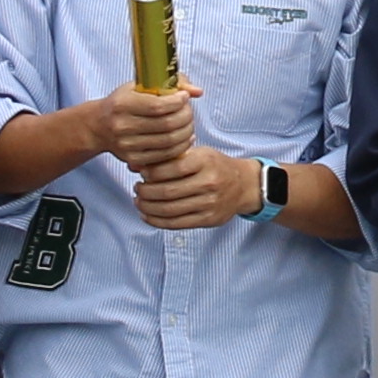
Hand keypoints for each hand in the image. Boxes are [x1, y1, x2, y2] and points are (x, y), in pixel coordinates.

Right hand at [102, 79, 202, 174]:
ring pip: (169, 142)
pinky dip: (180, 147)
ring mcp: (127, 146)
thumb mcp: (139, 86)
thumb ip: (171, 83)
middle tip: (189, 111)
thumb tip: (198, 92)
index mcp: (122, 104)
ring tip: (188, 124)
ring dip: (186, 132)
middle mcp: (122, 126)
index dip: (177, 102)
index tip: (184, 97)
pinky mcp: (133, 160)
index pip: (157, 106)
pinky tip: (184, 138)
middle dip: (186, 117)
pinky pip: (165, 156)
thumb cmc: (123, 102)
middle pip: (167, 125)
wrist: (98, 127)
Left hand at [137, 141, 259, 229]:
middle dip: (145, 192)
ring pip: (170, 210)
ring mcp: (210, 203)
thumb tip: (134, 165)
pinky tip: (147, 216)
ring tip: (139, 202)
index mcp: (205, 161)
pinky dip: (157, 221)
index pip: (172, 168)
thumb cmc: (214, 166)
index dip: (151, 173)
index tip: (141, 174)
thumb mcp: (197, 153)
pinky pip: (177, 224)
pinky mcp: (208, 219)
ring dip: (148, 207)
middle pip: (168, 191)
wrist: (243, 185)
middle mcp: (209, 182)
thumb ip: (168, 158)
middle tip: (137, 189)